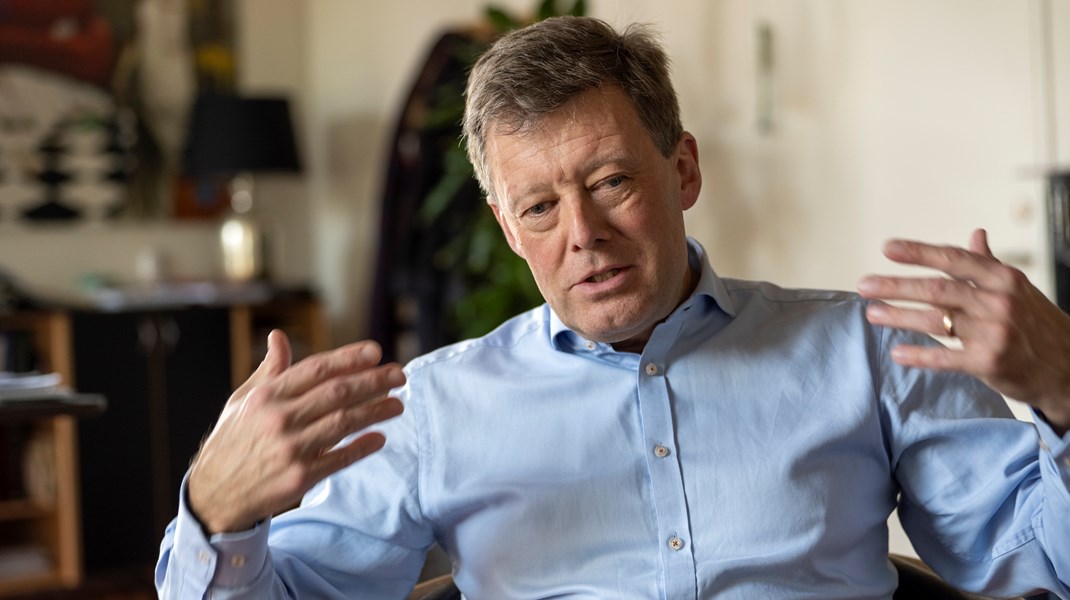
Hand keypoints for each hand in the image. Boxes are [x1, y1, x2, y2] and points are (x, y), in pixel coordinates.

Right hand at [187, 330, 404, 532]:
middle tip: (399, 375)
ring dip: (376, 411)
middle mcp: (280, 419)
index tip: (375, 352)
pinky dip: (362, 447)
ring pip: (344, 423)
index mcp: (267, 397)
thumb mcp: (242, 401)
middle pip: (337, 393)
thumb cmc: (232, 441)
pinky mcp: (300, 477)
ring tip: (398, 403)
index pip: (316, 369)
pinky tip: (380, 437)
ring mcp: (291, 449)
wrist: (214, 494)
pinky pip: (340, 458)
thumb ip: (268, 371)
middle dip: (373, 381)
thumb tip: (278, 337)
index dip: (349, 358)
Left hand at [858, 228, 1069, 432]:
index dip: (919, 253)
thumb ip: (989, 264)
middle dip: (896, 287)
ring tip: (871, 314)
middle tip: (864, 285)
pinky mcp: (989, 362)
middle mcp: (999, 302)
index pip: (955, 260)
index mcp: (1004, 279)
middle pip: (938, 290)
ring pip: (936, 321)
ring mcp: (994, 332)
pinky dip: (919, 354)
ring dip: (899, 317)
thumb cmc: (1037, 324)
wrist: (1068, 368)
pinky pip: (945, 357)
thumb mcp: (1019, 289)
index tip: (887, 248)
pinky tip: (897, 352)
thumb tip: (975, 234)